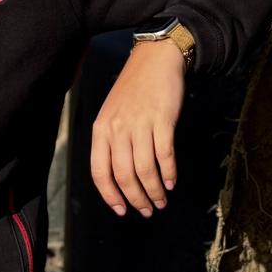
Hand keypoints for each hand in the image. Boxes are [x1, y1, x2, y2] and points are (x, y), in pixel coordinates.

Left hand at [90, 41, 185, 217]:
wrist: (155, 60)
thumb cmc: (133, 89)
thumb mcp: (112, 114)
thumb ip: (111, 142)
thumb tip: (119, 178)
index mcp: (101, 130)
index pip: (100, 172)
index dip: (110, 196)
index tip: (121, 210)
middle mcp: (117, 129)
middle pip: (124, 176)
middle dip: (136, 199)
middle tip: (146, 211)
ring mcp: (140, 125)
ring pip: (145, 170)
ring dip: (155, 191)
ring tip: (161, 201)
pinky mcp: (162, 121)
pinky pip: (164, 155)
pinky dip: (169, 173)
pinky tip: (172, 182)